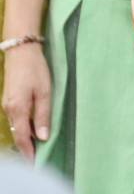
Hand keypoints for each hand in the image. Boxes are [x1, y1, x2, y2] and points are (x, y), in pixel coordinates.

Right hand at [1, 41, 50, 161]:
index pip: (22, 137)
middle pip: (17, 134)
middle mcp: (9, 110)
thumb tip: (43, 137)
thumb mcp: (44, 91)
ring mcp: (7, 104)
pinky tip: (30, 129)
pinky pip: (15, 119)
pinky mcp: (9, 99)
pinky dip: (22, 127)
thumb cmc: (35, 70)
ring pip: (15, 127)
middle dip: (26, 147)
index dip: (28, 151)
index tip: (33, 164)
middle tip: (35, 159)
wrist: (21, 51)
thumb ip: (43, 115)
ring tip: (35, 148)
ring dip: (24, 138)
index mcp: (18, 110)